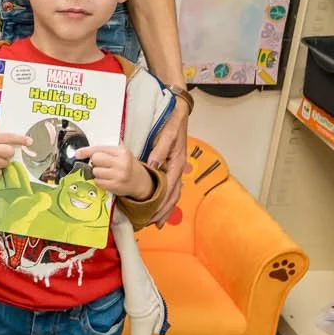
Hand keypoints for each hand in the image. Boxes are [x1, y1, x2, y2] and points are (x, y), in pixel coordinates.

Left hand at [79, 144, 155, 201]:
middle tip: (102, 165)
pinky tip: (107, 179)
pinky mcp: (115, 186)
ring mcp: (119, 175)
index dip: (86, 151)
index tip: (78, 153)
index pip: (99, 149)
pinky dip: (100, 181)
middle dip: (95, 162)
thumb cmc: (126, 165)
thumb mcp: (120, 153)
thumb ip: (104, 150)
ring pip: (95, 171)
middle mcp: (121, 162)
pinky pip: (98, 182)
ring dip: (97, 173)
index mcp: (122, 151)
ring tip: (106, 173)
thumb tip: (81, 152)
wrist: (139, 180)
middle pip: (95, 159)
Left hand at [145, 99, 190, 225]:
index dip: (162, 203)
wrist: (180, 110)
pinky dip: (166, 197)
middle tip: (155, 224)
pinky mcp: (173, 164)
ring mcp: (177, 167)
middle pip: (174, 195)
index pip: (170, 188)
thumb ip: (160, 150)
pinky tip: (160, 203)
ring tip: (157, 220)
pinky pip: (170, 185)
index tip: (154, 215)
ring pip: (173, 192)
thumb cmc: (174, 121)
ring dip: (166, 207)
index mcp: (178, 162)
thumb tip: (153, 166)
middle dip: (165, 211)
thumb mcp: (168, 133)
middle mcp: (179, 167)